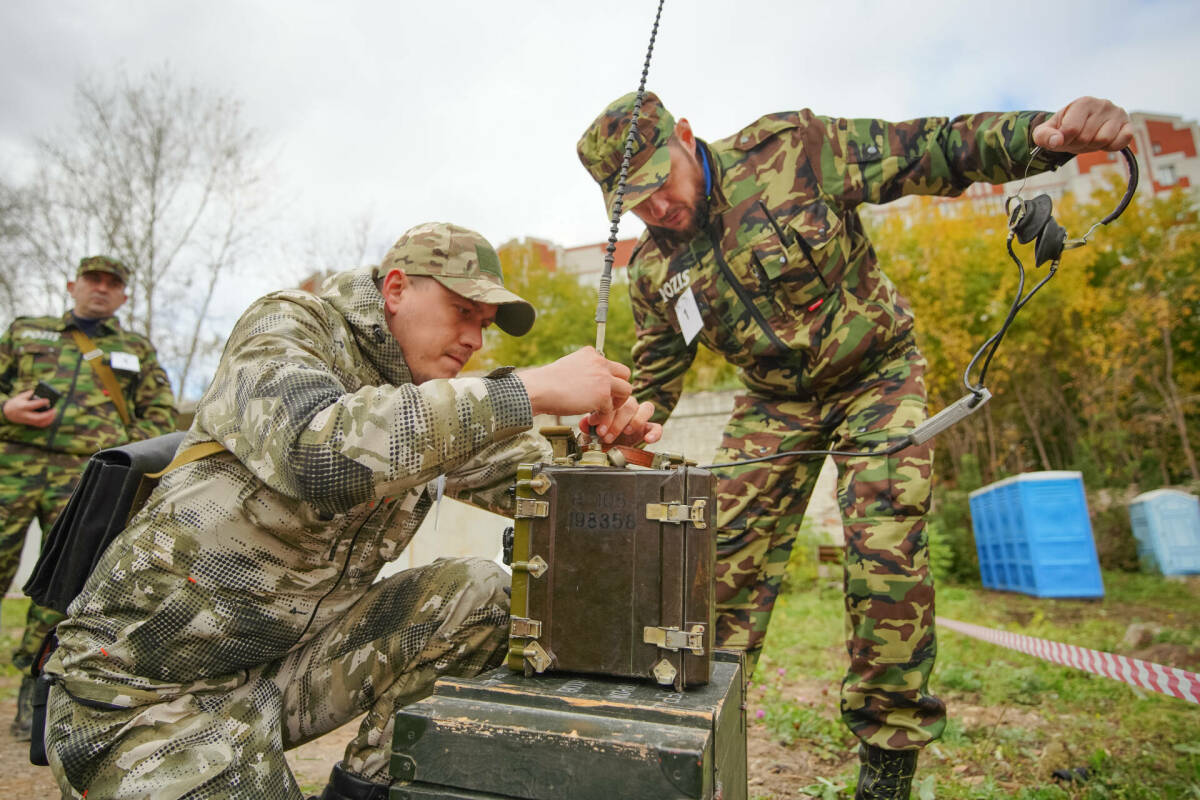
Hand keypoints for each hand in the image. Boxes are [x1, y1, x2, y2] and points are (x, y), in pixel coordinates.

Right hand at [3, 390, 57, 427]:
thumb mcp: (21, 396)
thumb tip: (42, 393)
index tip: (48, 400)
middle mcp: (25, 415)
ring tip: (54, 412)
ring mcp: (28, 420)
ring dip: (49, 418)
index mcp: (22, 407)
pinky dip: (48, 421)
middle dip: (48, 414)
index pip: (32, 406)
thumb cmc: (17, 402)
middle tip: (54, 409)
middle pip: (37, 417)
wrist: (8, 412)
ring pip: (40, 423)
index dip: (41, 403)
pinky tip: (52, 416)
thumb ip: (31, 394)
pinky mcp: (30, 423)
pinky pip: (40, 425)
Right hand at [517, 347, 632, 416]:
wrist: (539, 389)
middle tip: (609, 401)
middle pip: (625, 373)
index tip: (599, 390)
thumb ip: (585, 371)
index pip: (610, 364)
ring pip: (626, 390)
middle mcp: (600, 362)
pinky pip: (611, 408)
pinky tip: (591, 419)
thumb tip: (590, 385)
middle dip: (619, 388)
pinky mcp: (602, 395)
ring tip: (603, 412)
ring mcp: (603, 378)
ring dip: (616, 403)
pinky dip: (602, 416)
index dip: (608, 379)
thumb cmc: (548, 382)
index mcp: (591, 353)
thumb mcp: (570, 367)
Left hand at [580, 398, 662, 445]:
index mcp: (615, 402)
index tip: (593, 423)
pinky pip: (657, 427)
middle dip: (616, 421)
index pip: (614, 399)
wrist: (606, 447)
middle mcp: (629, 406)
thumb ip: (588, 425)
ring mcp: (640, 416)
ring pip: (646, 409)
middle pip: (629, 405)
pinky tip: (647, 439)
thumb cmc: (599, 433)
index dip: (604, 411)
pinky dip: (654, 433)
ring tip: (626, 431)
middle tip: (604, 434)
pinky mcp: (648, 428)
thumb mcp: (591, 429)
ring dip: (635, 421)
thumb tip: (584, 423)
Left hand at [1032, 97, 1133, 153]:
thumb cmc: (1064, 130)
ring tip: (1090, 138)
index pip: (1071, 129)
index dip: (1064, 141)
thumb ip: (1044, 136)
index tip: (1064, 138)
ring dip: (1093, 146)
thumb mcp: (1047, 132)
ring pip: (1103, 140)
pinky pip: (1122, 141)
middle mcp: (1103, 104)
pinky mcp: (1128, 126)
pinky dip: (1111, 147)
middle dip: (1078, 144)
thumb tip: (1055, 141)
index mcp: (1083, 102)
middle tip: (1078, 139)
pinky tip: (1105, 141)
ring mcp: (1118, 114)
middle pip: (1086, 137)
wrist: (1082, 129)